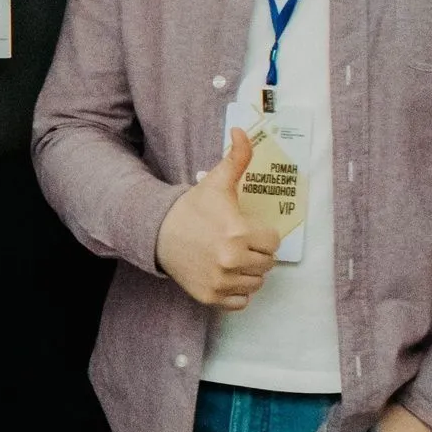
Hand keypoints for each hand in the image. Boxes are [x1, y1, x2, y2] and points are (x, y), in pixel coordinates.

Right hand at [154, 126, 280, 308]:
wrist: (157, 233)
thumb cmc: (191, 208)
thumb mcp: (216, 182)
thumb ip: (237, 158)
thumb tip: (243, 129)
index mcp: (238, 233)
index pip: (273, 242)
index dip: (262, 233)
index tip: (247, 228)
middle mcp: (230, 260)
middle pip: (267, 264)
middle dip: (256, 253)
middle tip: (238, 243)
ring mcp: (220, 281)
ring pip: (255, 283)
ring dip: (248, 272)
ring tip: (232, 257)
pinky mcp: (210, 296)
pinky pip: (240, 301)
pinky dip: (236, 292)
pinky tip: (225, 274)